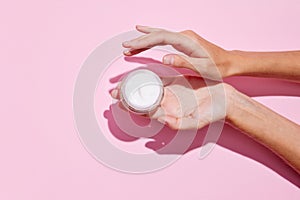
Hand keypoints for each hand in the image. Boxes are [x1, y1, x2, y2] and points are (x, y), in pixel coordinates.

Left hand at [111, 75, 230, 129]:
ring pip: (147, 89)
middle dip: (126, 96)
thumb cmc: (210, 113)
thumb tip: (159, 120)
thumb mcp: (194, 122)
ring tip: (120, 82)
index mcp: (167, 113)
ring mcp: (169, 92)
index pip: (143, 110)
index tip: (117, 102)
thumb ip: (177, 124)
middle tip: (112, 91)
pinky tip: (138, 73)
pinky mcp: (175, 81)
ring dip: (134, 86)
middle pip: (141, 100)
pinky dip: (147, 76)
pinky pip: (158, 78)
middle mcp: (165, 103)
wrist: (222, 99)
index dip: (130, 106)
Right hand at [122, 25, 232, 78]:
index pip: (160, 37)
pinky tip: (145, 34)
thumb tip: (164, 58)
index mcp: (187, 40)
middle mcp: (184, 36)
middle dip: (140, 40)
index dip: (144, 41)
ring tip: (130, 45)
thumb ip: (183, 63)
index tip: (130, 46)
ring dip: (144, 40)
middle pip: (157, 34)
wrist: (228, 62)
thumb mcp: (202, 68)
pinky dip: (153, 38)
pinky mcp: (183, 41)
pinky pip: (164, 38)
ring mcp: (183, 37)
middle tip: (125, 47)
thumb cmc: (217, 67)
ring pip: (159, 36)